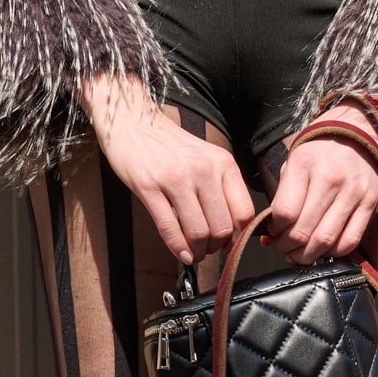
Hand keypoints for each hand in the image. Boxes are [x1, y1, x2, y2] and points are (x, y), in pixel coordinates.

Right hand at [79, 73, 256, 265]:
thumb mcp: (205, 158)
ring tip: (193, 252)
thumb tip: (231, 229)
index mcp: (222, 163)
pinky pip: (170, 228)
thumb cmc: (169, 146)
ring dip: (198, 251)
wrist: (133, 123)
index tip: (228, 242)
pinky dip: (177, 248)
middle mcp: (203, 169)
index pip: (244, 212)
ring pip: (199, 232)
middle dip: (216, 248)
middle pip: (223, 227)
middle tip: (207, 250)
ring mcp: (176, 178)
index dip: (238, 236)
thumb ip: (220, 187)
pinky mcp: (149, 186)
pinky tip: (180, 253)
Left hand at [261, 107, 377, 262]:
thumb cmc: (318, 156)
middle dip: (286, 248)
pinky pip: (350, 241)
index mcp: (304, 164)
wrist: (356, 138)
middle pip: (303, 231)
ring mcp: (352, 192)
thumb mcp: (293, 165)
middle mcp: (330, 178)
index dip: (274, 230)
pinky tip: (322, 249)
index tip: (272, 232)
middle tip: (282, 249)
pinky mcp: (369, 204)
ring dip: (307, 256)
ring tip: (298, 254)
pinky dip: (333, 253)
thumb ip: (282, 197)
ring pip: (325, 241)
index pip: (285, 212)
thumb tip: (271, 234)